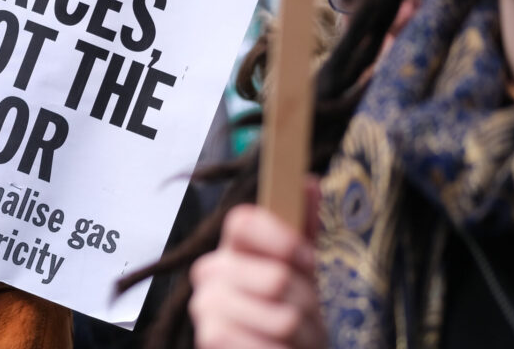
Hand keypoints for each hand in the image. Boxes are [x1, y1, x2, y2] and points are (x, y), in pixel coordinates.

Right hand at [189, 180, 323, 348]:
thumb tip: (307, 181)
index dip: (282, 240)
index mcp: (230, 247)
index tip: (307, 260)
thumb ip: (303, 226)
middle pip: (276, 278)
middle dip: (305, 301)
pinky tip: (276, 348)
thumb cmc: (290, 309)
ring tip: (294, 335)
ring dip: (302, 333)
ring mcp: (205, 306)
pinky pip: (265, 344)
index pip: (244, 221)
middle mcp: (209, 271)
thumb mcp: (302, 267)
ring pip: (282, 317)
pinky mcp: (210, 338)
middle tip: (303, 311)